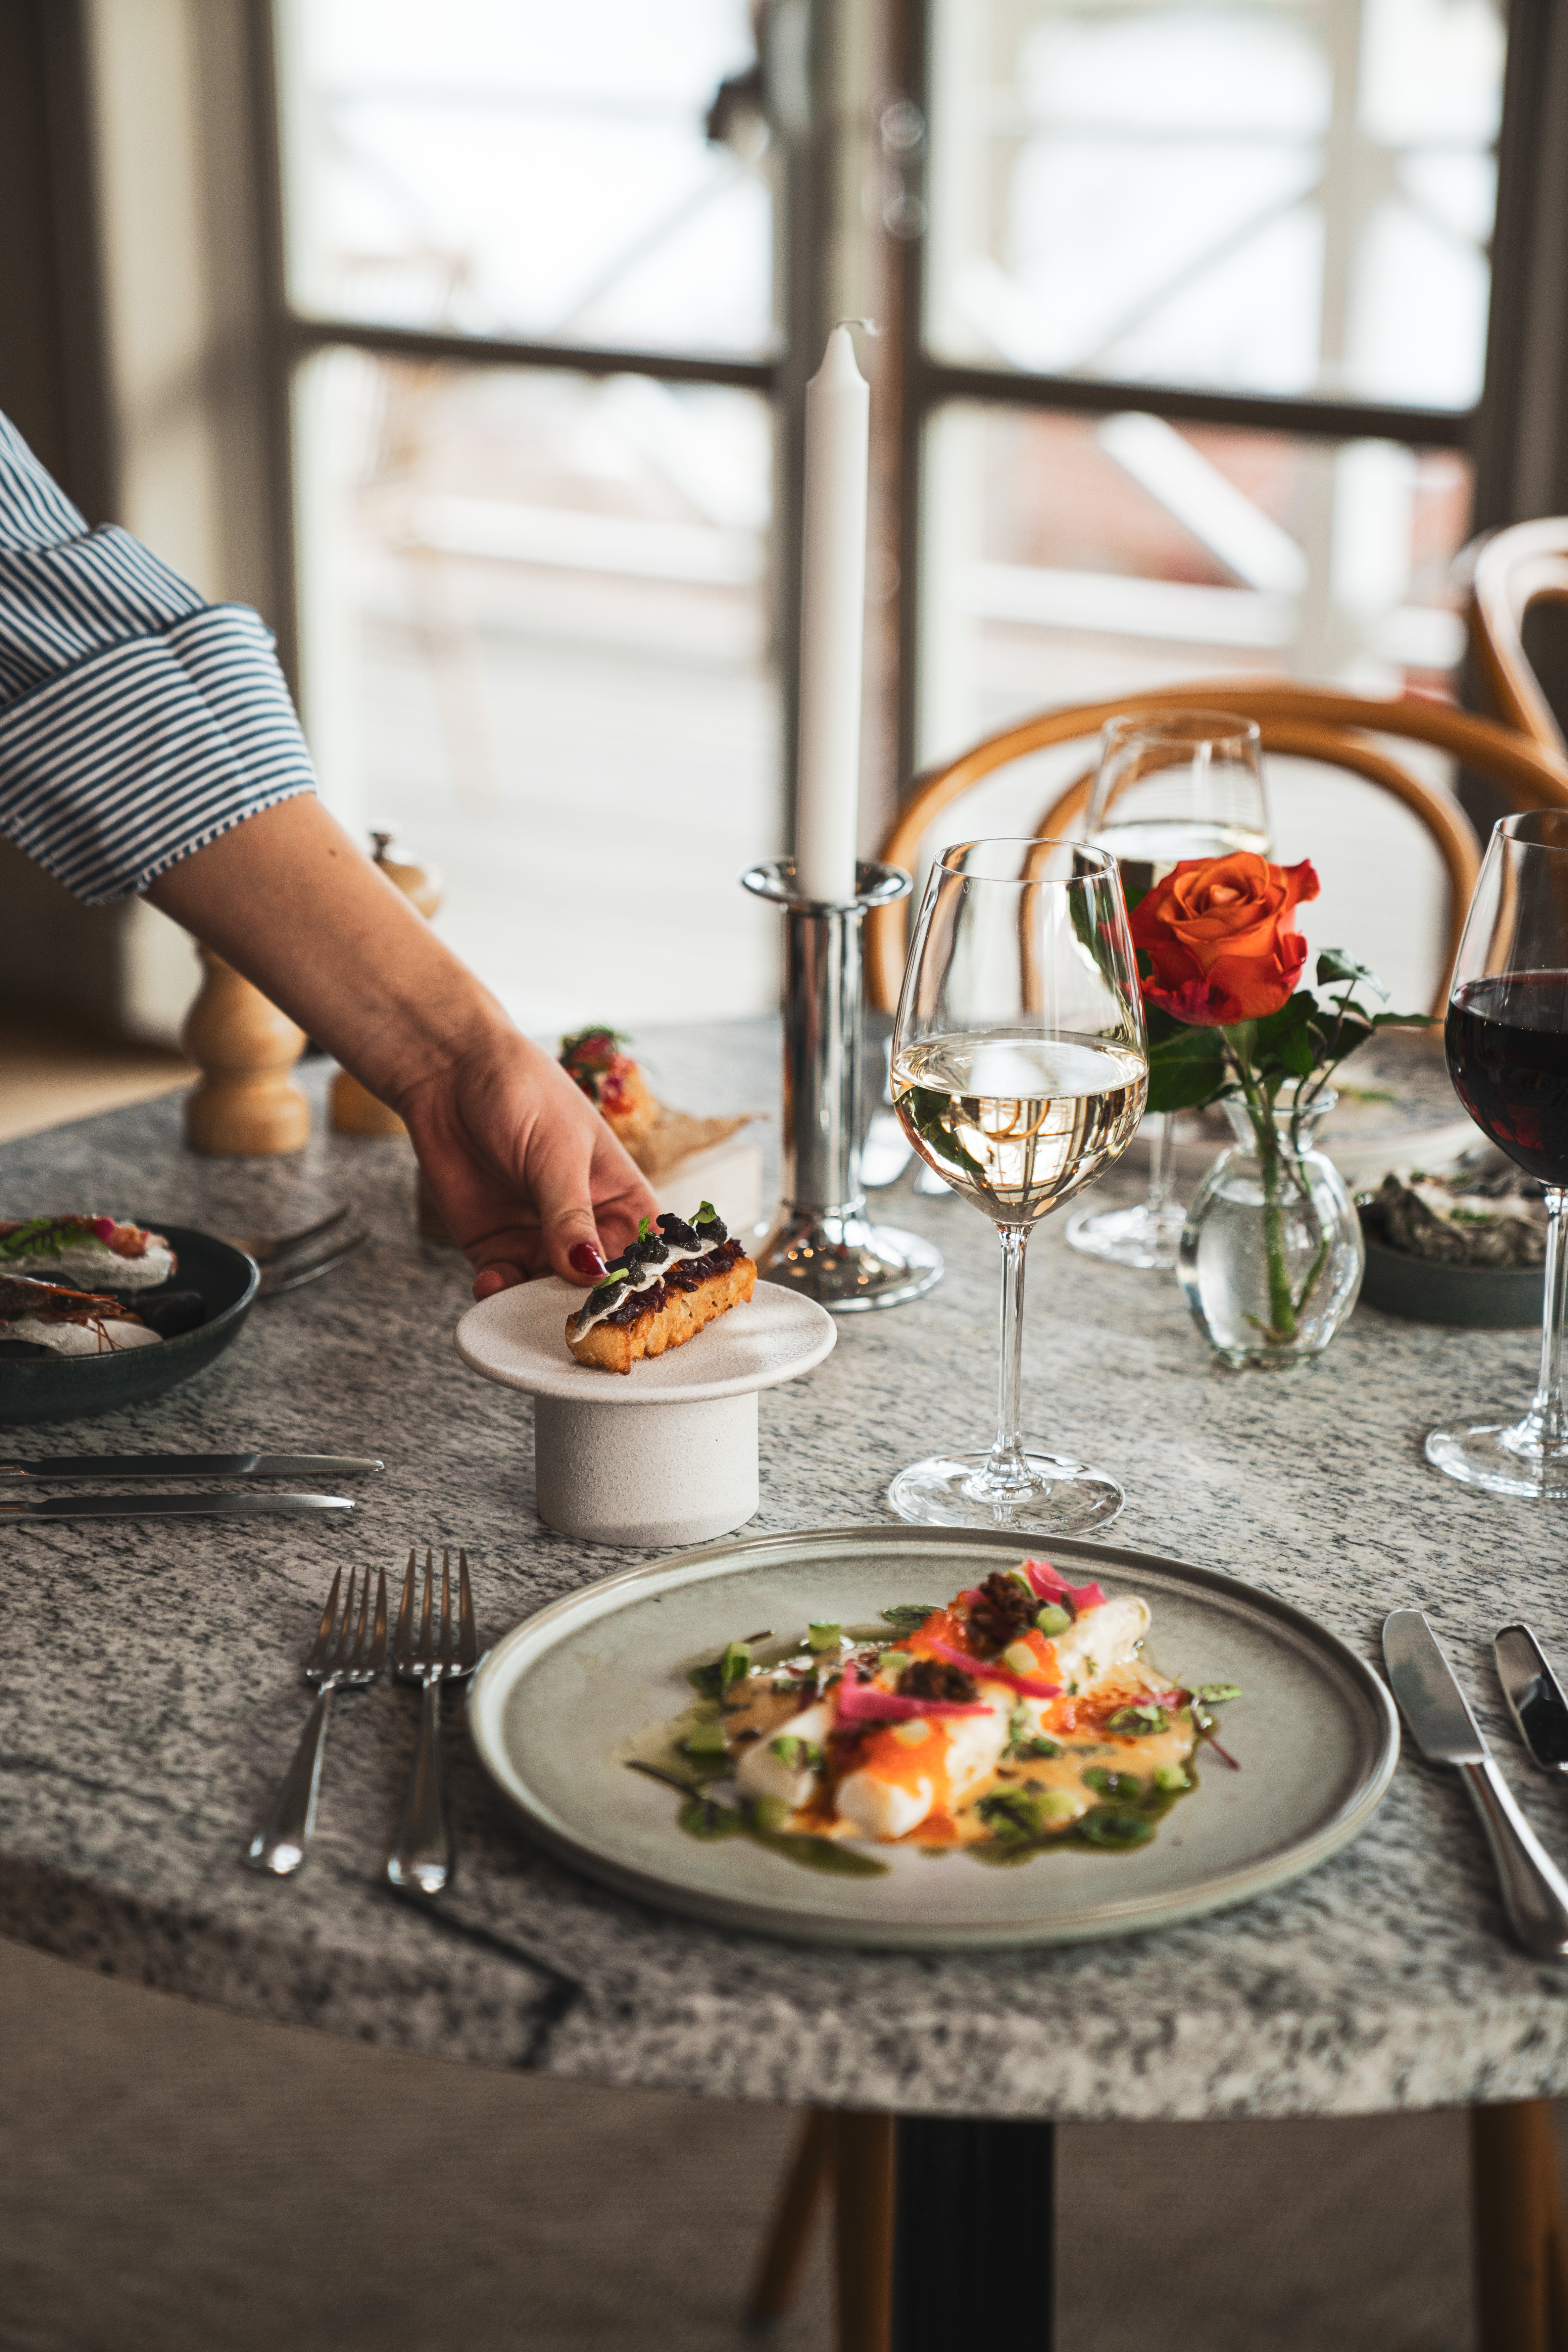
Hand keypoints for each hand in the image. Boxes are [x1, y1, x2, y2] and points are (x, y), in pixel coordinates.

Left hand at [395, 1023, 656, 1294]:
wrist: (448, 1072)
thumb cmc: (521, 1092)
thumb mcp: (556, 1153)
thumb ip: (570, 1216)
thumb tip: (589, 1272)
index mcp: (620, 1196)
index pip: (643, 1252)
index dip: (639, 1283)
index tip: (628, 1309)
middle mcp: (584, 1224)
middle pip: (596, 1283)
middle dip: (585, 1304)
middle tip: (572, 1323)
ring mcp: (539, 1238)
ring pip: (548, 1292)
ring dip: (537, 1305)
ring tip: (525, 1311)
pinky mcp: (496, 1245)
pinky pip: (504, 1284)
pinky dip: (498, 1293)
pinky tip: (491, 1285)